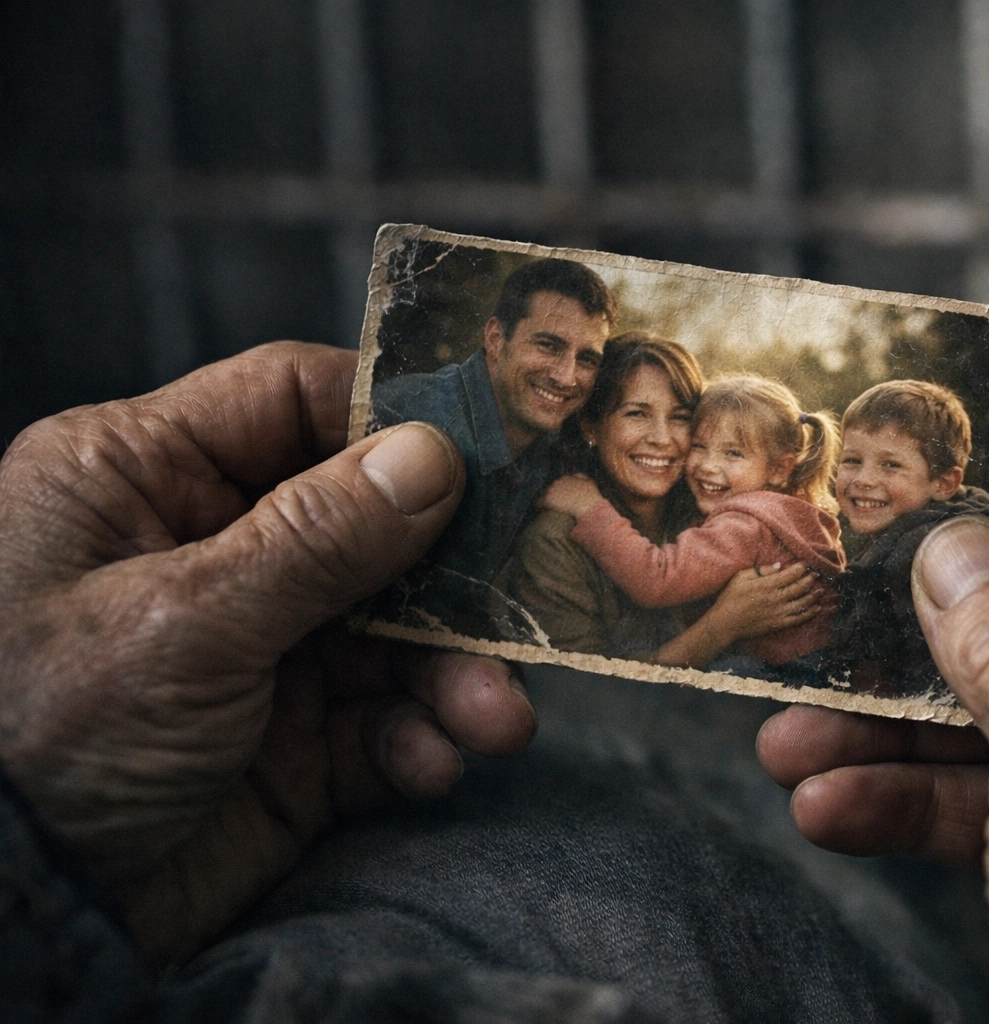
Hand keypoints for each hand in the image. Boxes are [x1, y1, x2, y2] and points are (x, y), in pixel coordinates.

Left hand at [0, 342, 538, 964]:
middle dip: (448, 577)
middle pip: (370, 525)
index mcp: (146, 479)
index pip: (294, 403)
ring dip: (455, 673)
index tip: (492, 449)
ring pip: (394, 632)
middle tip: (523, 605)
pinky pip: (384, 724)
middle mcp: (208, 553)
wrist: (5, 925)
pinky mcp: (288, 749)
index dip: (394, 418)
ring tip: (493, 720)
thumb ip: (315, 539)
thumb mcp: (179, 624)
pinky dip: (420, 742)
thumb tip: (433, 455)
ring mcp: (255, 653)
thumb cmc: (32, 739)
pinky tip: (431, 763)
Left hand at [539, 474, 601, 516]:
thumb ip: (582, 476)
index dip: (560, 490)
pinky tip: (541, 510)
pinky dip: (539, 506)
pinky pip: (539, 502)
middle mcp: (558, 481)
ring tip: (548, 507)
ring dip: (547, 500)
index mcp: (567, 477)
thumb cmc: (591, 497)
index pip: (559, 482)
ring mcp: (552, 490)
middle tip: (557, 503)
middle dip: (553, 494)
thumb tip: (575, 475)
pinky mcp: (548, 499)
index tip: (562, 496)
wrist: (588, 508)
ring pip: (544, 494)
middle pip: (551, 488)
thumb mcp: (590, 482)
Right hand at [706, 562, 821, 643]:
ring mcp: (779, 612)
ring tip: (821, 589)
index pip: (791, 574)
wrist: (726, 623)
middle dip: (810, 579)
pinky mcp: (779, 623)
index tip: (806, 563)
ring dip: (813, 595)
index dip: (801, 567)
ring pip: (802, 602)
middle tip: (817, 574)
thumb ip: (761, 570)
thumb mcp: (741, 577)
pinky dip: (810, 613)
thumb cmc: (730, 598)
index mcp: (767, 584)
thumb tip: (779, 566)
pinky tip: (817, 608)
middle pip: (800, 586)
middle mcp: (776, 598)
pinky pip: (799, 618)